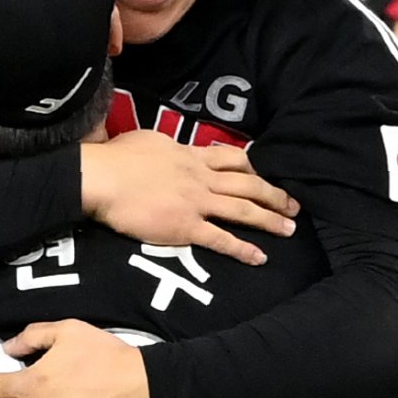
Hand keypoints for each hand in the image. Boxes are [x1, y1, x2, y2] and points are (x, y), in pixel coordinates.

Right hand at [81, 132, 296, 264]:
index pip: (232, 159)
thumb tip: (164, 148)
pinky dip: (243, 249)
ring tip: (290, 228)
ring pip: (242, 210)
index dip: (254, 167)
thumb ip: (164, 147)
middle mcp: (201, 178)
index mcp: (191, 156)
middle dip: (274, 194)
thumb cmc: (115, 158)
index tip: (269, 174)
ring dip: (269, 219)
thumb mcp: (147, 140)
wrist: (102, 178)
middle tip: (295, 204)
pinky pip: (221, 239)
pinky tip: (260, 257)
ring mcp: (196, 202)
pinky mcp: (185, 227)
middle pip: (247, 184)